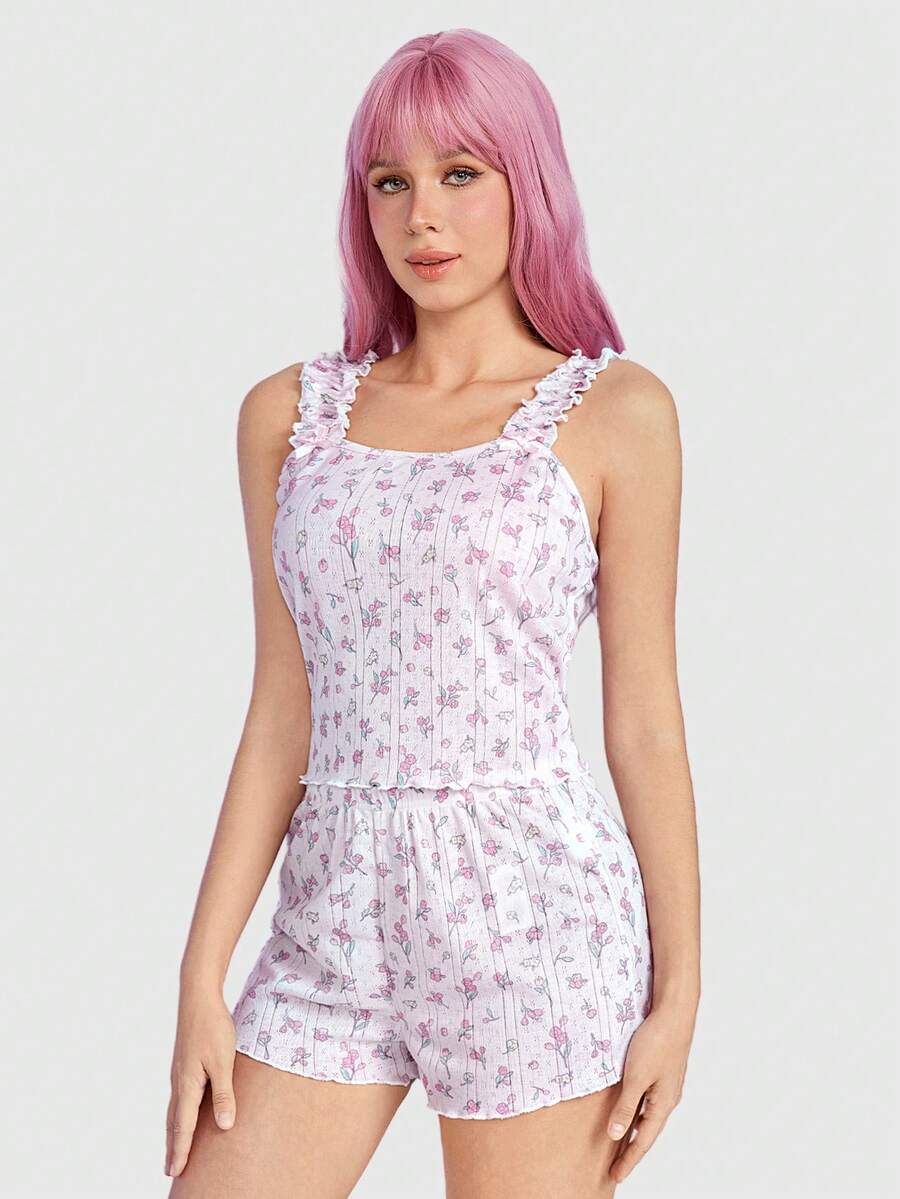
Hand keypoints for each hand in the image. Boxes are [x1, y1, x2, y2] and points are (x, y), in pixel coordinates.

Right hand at [165, 989, 237, 1177]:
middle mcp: (179, 1082)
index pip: (184, 1126)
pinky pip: (180, 1097)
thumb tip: (224, 1127)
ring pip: (175, 1109)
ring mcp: (180, 1072)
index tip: (177, 1172)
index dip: (182, 1150)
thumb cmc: (213, 1028)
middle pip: (174, 1122)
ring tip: (175, 1148)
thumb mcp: (224, 1062)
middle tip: (171, 1170)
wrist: (198, 997)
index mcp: (188, 1085)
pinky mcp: (185, 1063)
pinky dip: (179, 1113)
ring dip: (175, 1131)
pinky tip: (185, 1112)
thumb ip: (224, 1095)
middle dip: (174, 1146)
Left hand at [605, 1003, 693, 1183]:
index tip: (616, 1176)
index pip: (643, 1141)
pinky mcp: (662, 1071)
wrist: (674, 1013)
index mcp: (663, 1104)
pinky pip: (648, 1100)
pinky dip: (637, 1111)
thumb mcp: (635, 1077)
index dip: (629, 1160)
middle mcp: (668, 1098)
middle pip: (647, 1132)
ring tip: (619, 1144)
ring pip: (648, 1115)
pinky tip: (629, 1110)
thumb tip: (615, 1135)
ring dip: (634, 1131)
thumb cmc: (656, 1042)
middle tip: (615, 1167)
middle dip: (631, 1150)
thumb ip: (626, 1107)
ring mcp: (667, 1085)